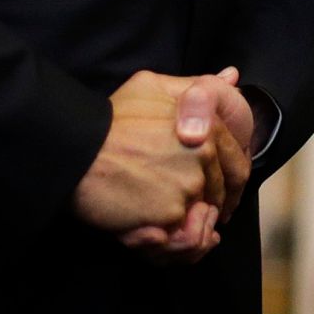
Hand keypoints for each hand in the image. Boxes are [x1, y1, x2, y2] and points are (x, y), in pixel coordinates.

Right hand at [115, 68, 256, 261]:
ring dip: (189, 222)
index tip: (213, 191)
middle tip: (183, 207)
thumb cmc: (113, 119)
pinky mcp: (171, 213)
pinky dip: (169, 236)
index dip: (225, 181)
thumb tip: (231, 76)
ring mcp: (189, 185)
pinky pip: (181, 234)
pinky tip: (150, 226)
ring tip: (164, 218)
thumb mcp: (153, 87)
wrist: (78, 151)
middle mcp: (204, 155)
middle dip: (207, 203)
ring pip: (201, 214)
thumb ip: (195, 84)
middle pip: (220, 192)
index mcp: (208, 125)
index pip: (236, 163)